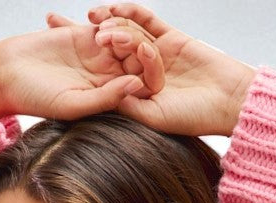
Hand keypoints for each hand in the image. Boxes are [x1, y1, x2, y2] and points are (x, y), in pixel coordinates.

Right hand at [0, 20, 160, 119]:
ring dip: (121, 28)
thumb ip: (107, 97)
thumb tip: (139, 85)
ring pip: (126, 37)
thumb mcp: (72, 103)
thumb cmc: (36, 98)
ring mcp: (99, 55)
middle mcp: (109, 77)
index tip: (140, 55)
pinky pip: (109, 22)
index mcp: (111, 98)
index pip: (144, 83)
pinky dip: (108, 16)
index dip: (150, 68)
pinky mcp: (86, 35)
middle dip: (135, 43)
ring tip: (100, 31)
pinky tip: (95, 16)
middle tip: (113, 38)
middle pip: (139, 57)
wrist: (7, 75)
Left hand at [60, 3, 258, 136]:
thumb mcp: (153, 117)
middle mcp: (141, 73)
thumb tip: (98, 97)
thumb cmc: (193, 117)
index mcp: (132, 93)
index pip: (96, 75)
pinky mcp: (172, 38)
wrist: (228, 101)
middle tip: (51, 22)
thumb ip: (126, 103)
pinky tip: (113, 7)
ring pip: (124, 32)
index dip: (73, 64)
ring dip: (106, 23)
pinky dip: (131, 12)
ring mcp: (156, 53)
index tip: (47, 54)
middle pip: (103, 50)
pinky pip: (147, 20)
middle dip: (77, 35)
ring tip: (89, 17)